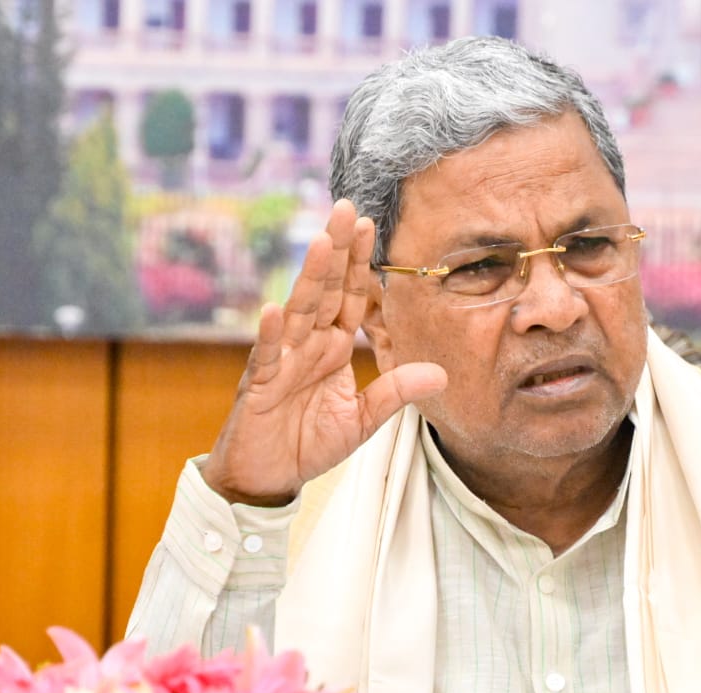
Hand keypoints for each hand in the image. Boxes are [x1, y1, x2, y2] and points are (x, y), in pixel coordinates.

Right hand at [202, 199, 446, 504]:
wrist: (267, 476)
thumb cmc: (308, 443)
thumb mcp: (363, 419)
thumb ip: (396, 392)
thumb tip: (441, 373)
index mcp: (332, 349)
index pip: (350, 298)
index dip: (360, 264)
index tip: (372, 226)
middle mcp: (307, 345)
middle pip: (325, 291)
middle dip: (337, 251)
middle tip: (348, 209)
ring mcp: (281, 361)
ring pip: (298, 312)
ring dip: (309, 279)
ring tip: (320, 243)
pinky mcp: (259, 386)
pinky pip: (265, 357)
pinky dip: (269, 335)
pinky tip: (274, 310)